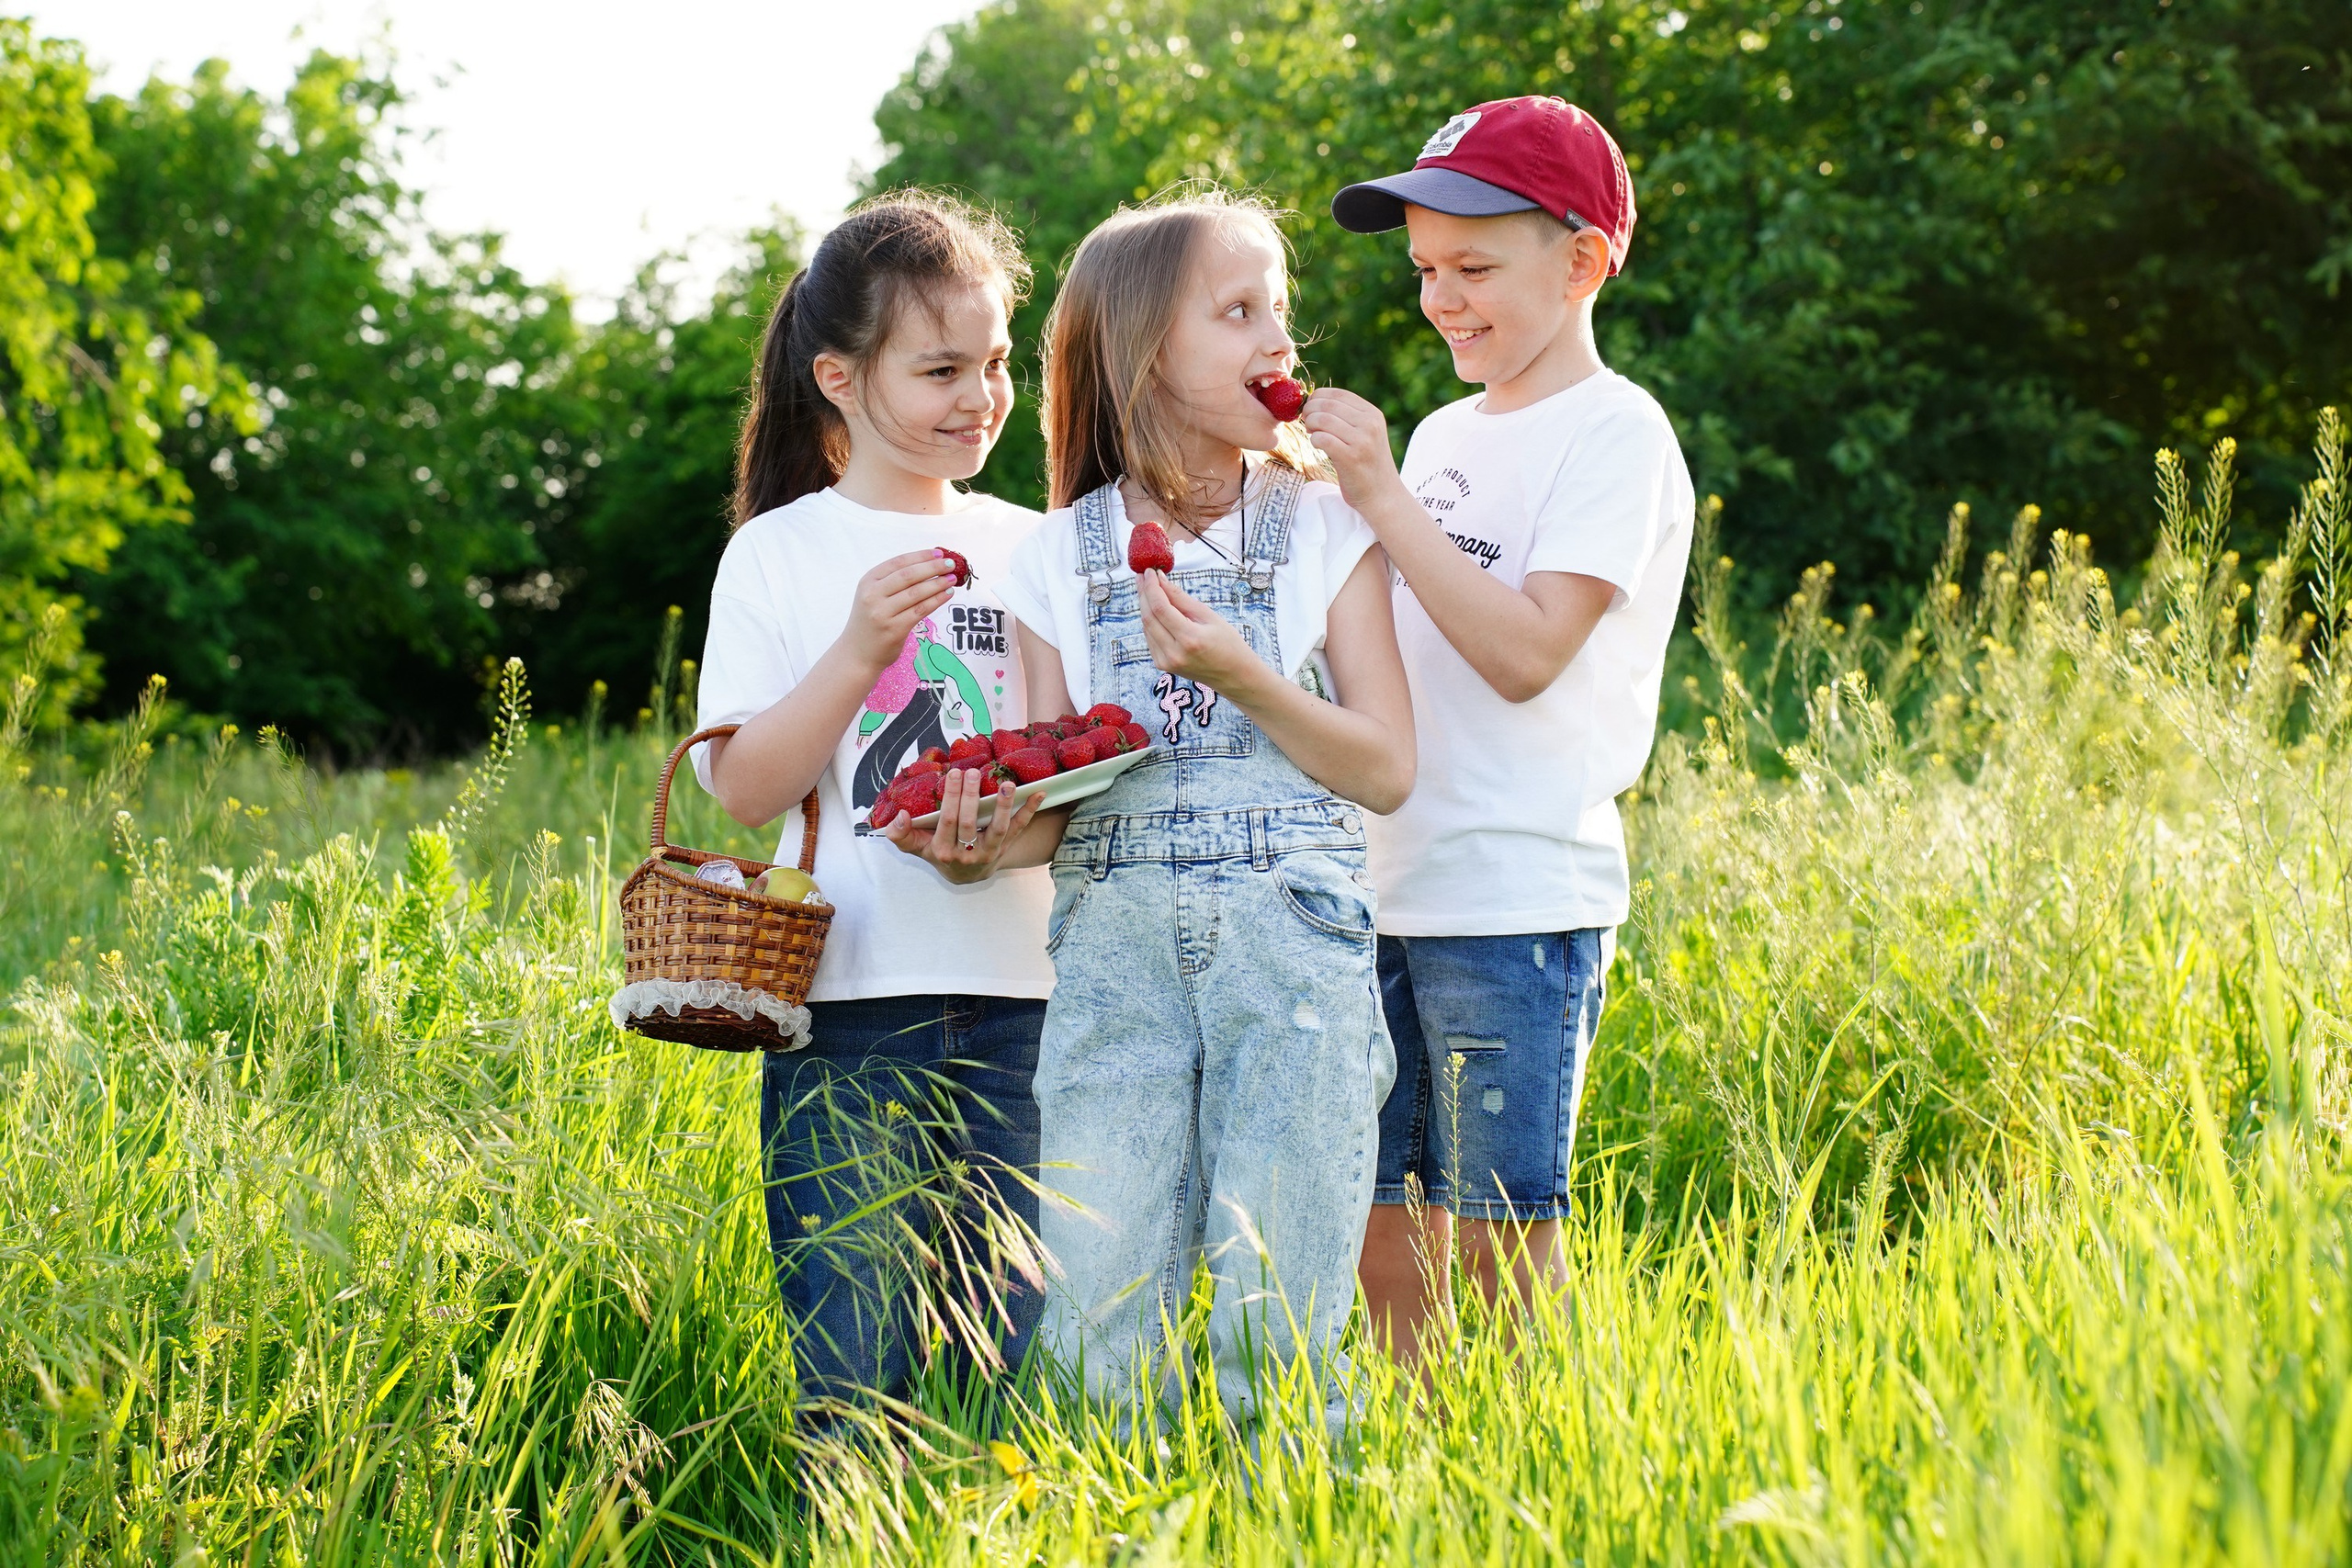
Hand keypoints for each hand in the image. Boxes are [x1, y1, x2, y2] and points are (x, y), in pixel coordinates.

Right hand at [842, 550, 959, 671]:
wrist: (857, 653)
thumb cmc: (870, 621)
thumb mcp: (873, 595)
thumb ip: (893, 581)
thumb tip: (928, 565)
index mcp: (868, 581)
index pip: (898, 563)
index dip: (921, 556)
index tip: (938, 553)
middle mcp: (873, 595)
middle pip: (909, 575)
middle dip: (933, 567)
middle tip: (950, 564)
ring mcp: (883, 613)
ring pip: (917, 593)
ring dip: (938, 584)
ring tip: (952, 579)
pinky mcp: (895, 629)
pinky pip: (921, 610)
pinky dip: (937, 600)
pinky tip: (947, 594)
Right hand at [881, 766, 1042, 884]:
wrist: (966, 876)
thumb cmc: (939, 853)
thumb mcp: (916, 847)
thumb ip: (901, 834)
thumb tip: (899, 816)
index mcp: (943, 851)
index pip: (947, 821)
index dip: (951, 798)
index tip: (952, 774)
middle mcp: (967, 854)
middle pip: (970, 823)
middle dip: (971, 796)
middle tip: (973, 772)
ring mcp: (989, 852)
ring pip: (998, 828)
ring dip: (1004, 805)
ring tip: (1006, 783)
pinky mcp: (1006, 848)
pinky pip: (1019, 829)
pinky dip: (1029, 811)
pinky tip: (1039, 793)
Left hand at [1139, 570, 1261, 692]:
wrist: (1233, 675)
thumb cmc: (1227, 643)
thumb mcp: (1209, 616)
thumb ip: (1181, 598)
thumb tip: (1161, 580)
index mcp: (1189, 639)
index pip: (1160, 607)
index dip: (1152, 587)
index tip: (1149, 571)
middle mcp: (1174, 653)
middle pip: (1148, 617)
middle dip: (1144, 593)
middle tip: (1143, 575)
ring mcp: (1165, 661)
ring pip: (1146, 626)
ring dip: (1144, 605)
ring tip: (1147, 587)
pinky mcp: (1162, 664)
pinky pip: (1150, 637)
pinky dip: (1150, 620)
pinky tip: (1154, 608)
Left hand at [1299, 388, 1405, 510]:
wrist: (1383, 495)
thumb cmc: (1367, 465)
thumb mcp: (1366, 434)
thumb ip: (1347, 417)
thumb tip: (1314, 402)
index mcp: (1373, 414)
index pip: (1338, 394)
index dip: (1318, 397)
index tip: (1310, 408)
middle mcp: (1370, 424)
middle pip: (1327, 405)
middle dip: (1310, 411)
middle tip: (1306, 422)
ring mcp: (1362, 441)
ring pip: (1322, 420)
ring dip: (1310, 425)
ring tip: (1312, 434)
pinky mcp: (1351, 457)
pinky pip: (1322, 439)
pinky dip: (1314, 440)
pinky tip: (1318, 447)